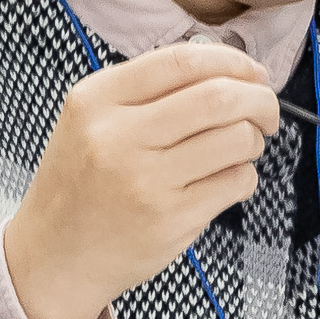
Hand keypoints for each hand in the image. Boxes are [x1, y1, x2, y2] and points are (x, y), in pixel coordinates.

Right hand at [5, 41, 278, 318]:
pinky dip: (244, 175)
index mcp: (96, 100)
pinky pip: (236, 182)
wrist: (53, 257)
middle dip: (259, 99)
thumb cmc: (81, 182)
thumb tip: (228, 67)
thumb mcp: (89, 120)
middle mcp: (118, 138)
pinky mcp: (171, 221)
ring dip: (253, 139)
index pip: (183, 61)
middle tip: (266, 110)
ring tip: (243, 146)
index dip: (233, 61)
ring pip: (236, 140)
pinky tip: (226, 179)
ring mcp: (146, 182)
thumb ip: (147, 89)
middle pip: (219, 98)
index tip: (253, 72)